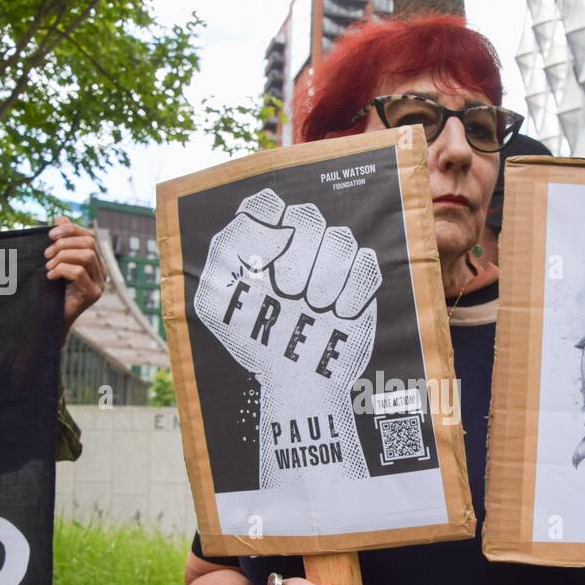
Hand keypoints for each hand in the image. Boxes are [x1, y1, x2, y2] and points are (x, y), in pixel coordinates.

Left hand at [46, 215, 106, 341]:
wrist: (50, 320)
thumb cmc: (51, 290)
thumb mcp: (54, 261)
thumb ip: (59, 241)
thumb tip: (60, 217)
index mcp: (94, 261)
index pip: (88, 235)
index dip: (69, 229)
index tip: (49, 235)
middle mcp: (101, 271)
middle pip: (89, 242)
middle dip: (64, 243)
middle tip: (46, 255)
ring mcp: (100, 283)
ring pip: (87, 255)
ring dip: (62, 257)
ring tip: (48, 267)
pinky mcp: (93, 295)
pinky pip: (79, 272)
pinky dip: (61, 270)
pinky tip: (50, 277)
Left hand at [194, 189, 382, 487]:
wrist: (296, 381)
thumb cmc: (254, 340)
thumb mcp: (217, 301)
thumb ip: (225, 250)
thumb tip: (265, 217)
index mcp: (262, 244)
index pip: (267, 203)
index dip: (267, 223)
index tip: (260, 261)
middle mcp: (298, 246)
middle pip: (308, 216)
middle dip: (298, 258)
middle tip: (287, 293)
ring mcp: (332, 263)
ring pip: (341, 236)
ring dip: (326, 277)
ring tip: (313, 308)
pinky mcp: (360, 282)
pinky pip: (366, 263)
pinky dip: (353, 290)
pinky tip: (339, 315)